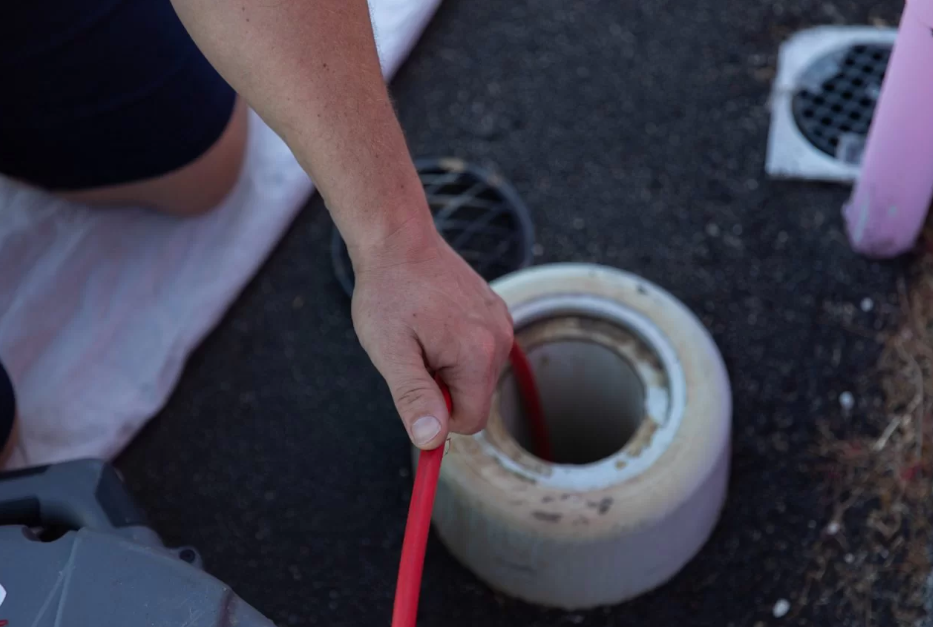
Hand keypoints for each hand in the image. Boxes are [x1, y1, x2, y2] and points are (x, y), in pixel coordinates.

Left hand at [351, 219, 513, 449]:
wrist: (398, 240)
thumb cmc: (389, 293)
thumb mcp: (391, 352)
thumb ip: (414, 398)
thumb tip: (431, 440)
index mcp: (477, 355)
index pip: (470, 422)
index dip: (438, 416)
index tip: (413, 390)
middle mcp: (500, 339)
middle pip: (475, 397)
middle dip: (442, 388)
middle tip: (414, 354)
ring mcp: (500, 322)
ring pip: (476, 374)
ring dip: (448, 367)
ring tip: (421, 333)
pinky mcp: (496, 310)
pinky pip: (480, 349)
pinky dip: (456, 345)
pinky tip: (434, 320)